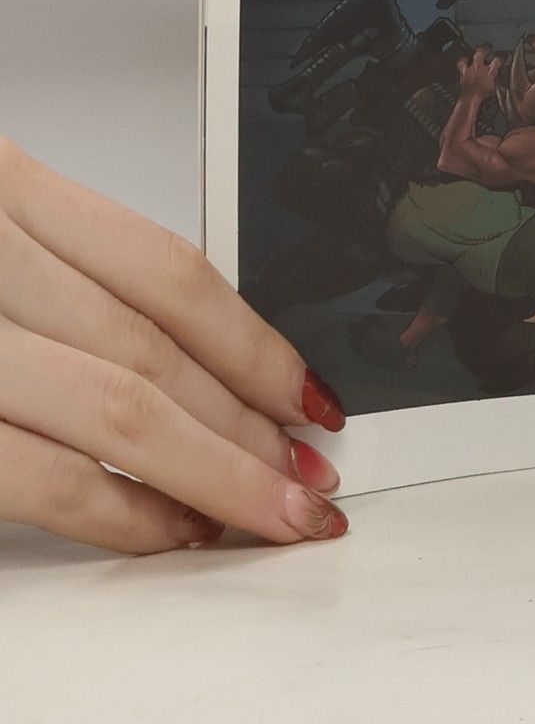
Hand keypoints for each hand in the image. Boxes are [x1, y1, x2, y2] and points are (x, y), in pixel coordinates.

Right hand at [0, 136, 347, 553]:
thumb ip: (64, 271)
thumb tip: (187, 353)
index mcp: (10, 193)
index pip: (170, 273)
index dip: (256, 343)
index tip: (314, 397)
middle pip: (159, 349)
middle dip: (252, 421)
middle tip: (315, 472)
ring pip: (122, 411)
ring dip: (216, 472)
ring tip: (276, 511)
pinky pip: (43, 478)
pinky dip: (120, 512)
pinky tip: (174, 530)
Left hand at [457, 46, 501, 98]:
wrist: (470, 98)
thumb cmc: (482, 95)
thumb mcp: (494, 88)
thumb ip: (497, 80)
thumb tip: (500, 78)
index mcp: (490, 70)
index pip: (498, 60)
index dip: (502, 57)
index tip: (504, 56)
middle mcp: (479, 67)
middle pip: (482, 52)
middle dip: (486, 48)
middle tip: (488, 46)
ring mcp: (470, 69)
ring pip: (471, 56)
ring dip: (472, 54)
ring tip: (474, 52)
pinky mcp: (463, 73)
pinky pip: (461, 64)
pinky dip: (462, 62)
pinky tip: (462, 61)